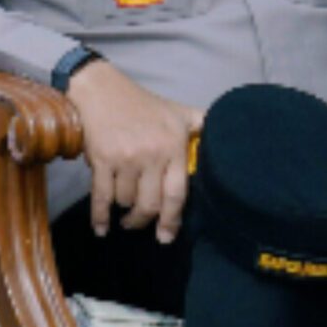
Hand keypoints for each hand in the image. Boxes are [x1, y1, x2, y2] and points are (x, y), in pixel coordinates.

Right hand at [66, 60, 202, 242]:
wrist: (100, 89)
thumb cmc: (141, 104)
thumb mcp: (177, 112)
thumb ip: (201, 124)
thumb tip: (227, 136)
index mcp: (173, 147)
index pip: (176, 194)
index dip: (172, 221)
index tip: (166, 236)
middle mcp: (151, 155)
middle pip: (150, 204)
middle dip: (143, 220)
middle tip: (138, 225)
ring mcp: (125, 158)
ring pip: (125, 201)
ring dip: (123, 210)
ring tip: (122, 210)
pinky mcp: (101, 159)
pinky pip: (101, 196)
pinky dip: (99, 216)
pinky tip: (101, 228)